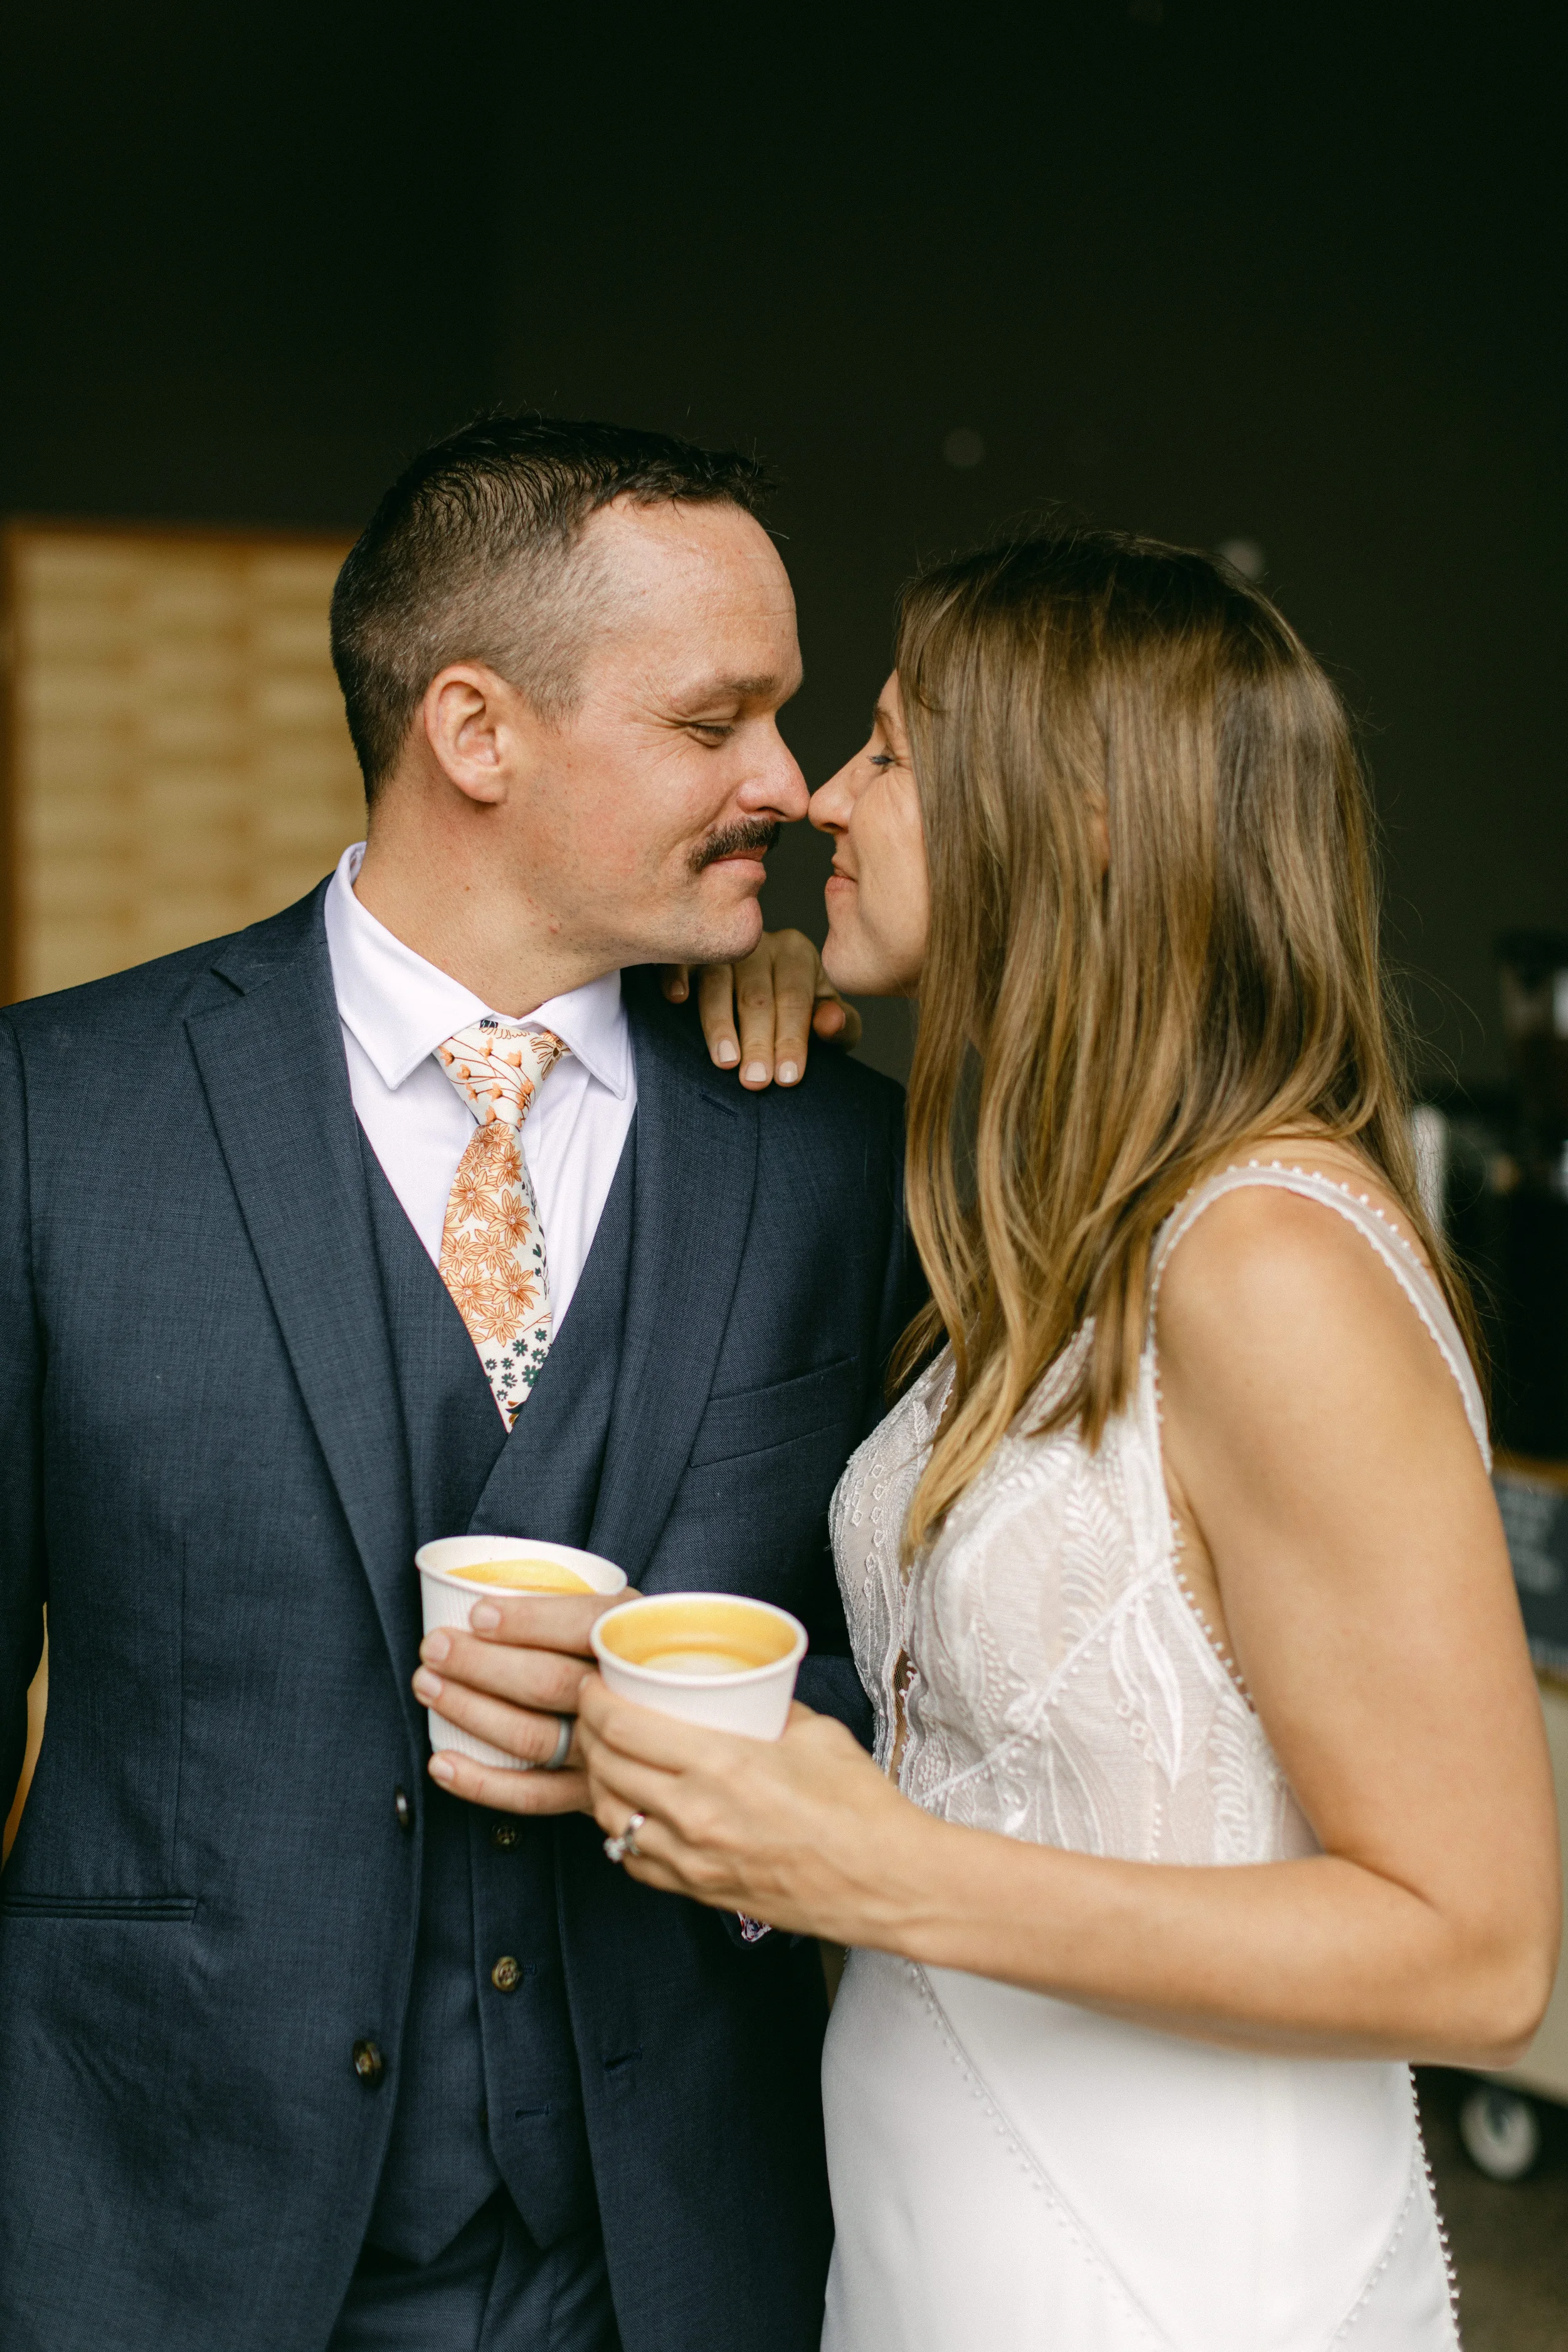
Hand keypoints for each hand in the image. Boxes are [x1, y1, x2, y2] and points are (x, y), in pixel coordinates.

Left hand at [414, 1592, 631, 1816]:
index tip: (477, 1613)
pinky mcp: (591, 1795)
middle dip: (481, 1663)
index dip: (529, 1621)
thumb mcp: (626, 1618)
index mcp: (634, 1640)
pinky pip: (533, 1796)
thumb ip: (577, 1609)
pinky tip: (442, 1763)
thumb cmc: (631, 1657)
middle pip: (548, 1682)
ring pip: (532, 1737)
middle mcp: (625, 1697)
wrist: (682, 1730)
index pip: (584, 1628)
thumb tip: (483, 1592)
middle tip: (434, 1647)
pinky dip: (482, 1782)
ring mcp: (608, 1751)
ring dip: (471, 1711)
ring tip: (428, 1685)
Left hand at [576, 1677, 930, 1944]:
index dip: (594, 1700)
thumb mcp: (813, 1730)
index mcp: (722, 1765)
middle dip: (587, 1732)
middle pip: (605, 1767)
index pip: (623, 1727)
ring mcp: (692, 1860)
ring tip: (605, 1757)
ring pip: (610, 1817)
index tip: (593, 1683)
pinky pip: (635, 1860)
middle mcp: (695, 1815)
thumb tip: (735, 1691)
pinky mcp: (699, 1892)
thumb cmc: (859, 1807)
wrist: (885, 1883)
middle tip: (592, 1712)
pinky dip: (622, 1831)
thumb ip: (762, 1709)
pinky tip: (631, 1810)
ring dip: (598, 1782)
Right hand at [662, 929, 861, 1087]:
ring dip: (719, 1024)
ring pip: (718, 982)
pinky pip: (679, 959)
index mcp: (797, 954)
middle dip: (757, 1041)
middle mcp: (760, 943)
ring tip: (725, 1061)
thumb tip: (829, 1022)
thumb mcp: (827, 1020)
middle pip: (756, 994)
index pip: (795, 998)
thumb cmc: (797, 1013)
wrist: (766, 991)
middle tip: (755, 1080)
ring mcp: (722, 946)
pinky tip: (677, 999)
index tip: (786, 1078)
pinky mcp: (689, 950)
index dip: (792, 1039)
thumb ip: (840, 1025)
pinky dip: (676, 976)